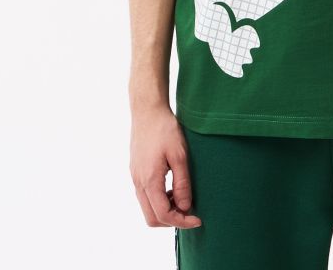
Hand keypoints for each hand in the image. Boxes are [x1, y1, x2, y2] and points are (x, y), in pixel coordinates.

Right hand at [129, 104, 202, 228]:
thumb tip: (185, 207)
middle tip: (190, 211)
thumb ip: (182, 183)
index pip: (163, 215)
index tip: (197, 219)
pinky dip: (159, 199)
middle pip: (152, 218)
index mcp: (149, 181)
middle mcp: (139, 183)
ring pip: (147, 208)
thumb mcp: (180, 155)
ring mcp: (135, 178)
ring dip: (165, 210)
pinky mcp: (136, 171)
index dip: (181, 222)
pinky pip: (145, 196)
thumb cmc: (165, 130)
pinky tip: (172, 187)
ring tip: (183, 197)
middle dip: (172, 220)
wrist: (147, 111)